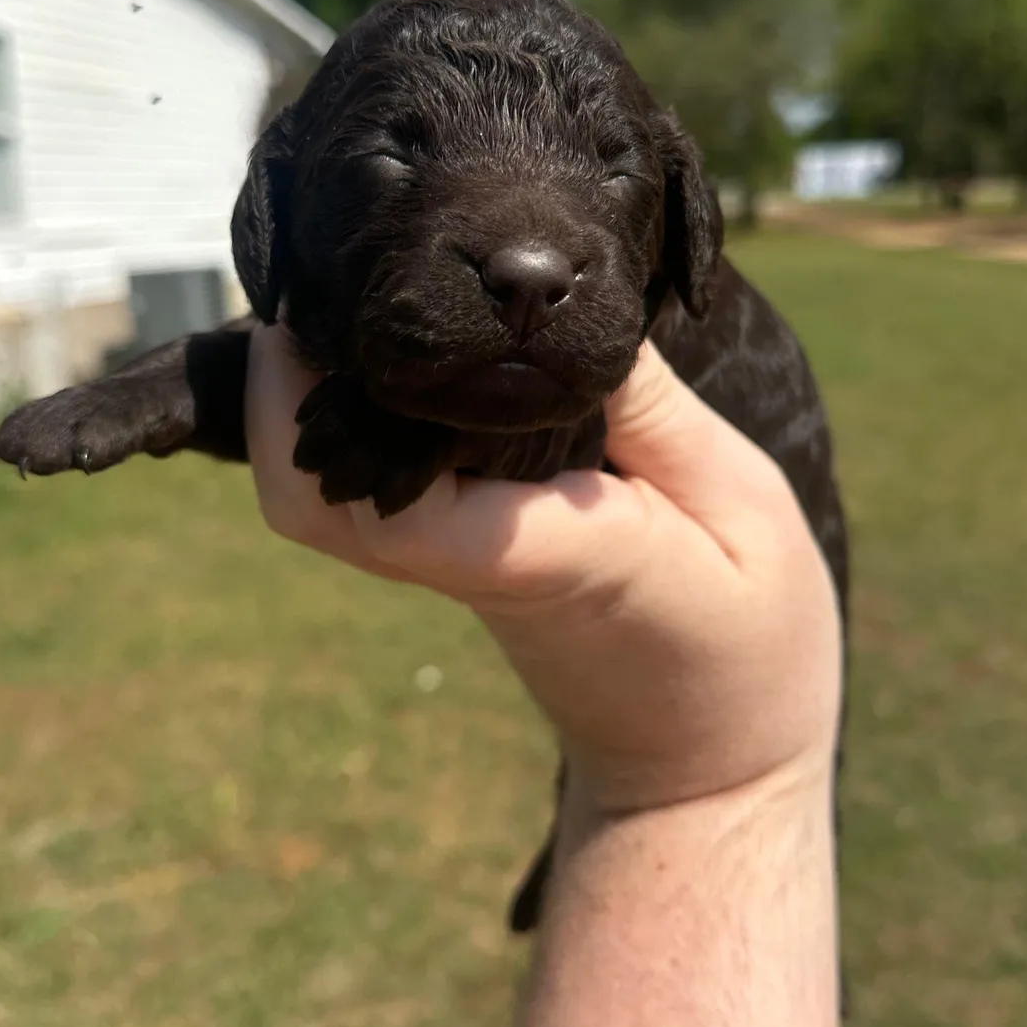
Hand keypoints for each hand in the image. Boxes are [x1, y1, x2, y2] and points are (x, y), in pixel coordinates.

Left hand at [246, 320, 842, 819]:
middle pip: (305, 497)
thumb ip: (652, 410)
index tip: (306, 308)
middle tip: (316, 262)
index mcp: (528, 552)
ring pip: (324, 496)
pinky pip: (376, 488)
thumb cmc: (746, 642)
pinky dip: (360, 414)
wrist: (712, 763)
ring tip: (348, 282)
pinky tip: (399, 343)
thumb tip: (559, 305)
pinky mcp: (464, 555)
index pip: (363, 504)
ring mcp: (454, 564)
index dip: (297, 412)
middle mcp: (465, 560)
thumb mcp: (741, 508)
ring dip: (309, 397)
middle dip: (280, 384)